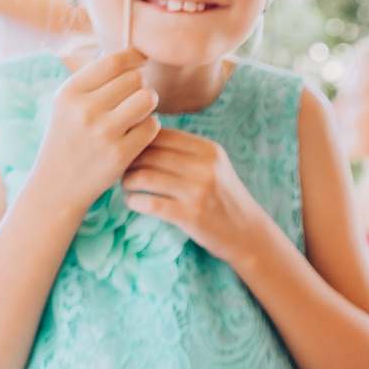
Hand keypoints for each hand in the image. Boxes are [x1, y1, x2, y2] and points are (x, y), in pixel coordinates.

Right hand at [27, 48, 157, 215]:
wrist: (57, 185)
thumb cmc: (67, 138)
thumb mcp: (67, 104)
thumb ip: (94, 80)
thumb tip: (132, 54)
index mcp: (70, 92)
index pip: (114, 61)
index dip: (135, 57)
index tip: (141, 60)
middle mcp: (85, 109)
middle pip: (135, 79)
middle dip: (140, 86)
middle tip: (133, 99)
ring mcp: (103, 132)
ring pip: (148, 99)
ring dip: (148, 104)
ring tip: (137, 114)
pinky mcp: (120, 153)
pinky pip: (152, 126)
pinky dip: (149, 127)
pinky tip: (137, 135)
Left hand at [121, 128, 282, 268]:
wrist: (248, 233)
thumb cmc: (223, 198)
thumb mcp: (214, 166)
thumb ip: (185, 151)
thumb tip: (141, 135)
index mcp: (208, 150)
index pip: (160, 134)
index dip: (137, 140)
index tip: (128, 150)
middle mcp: (204, 167)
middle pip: (149, 154)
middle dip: (128, 160)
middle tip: (121, 169)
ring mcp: (198, 192)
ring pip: (144, 176)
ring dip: (127, 180)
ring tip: (126, 185)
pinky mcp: (190, 216)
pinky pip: (149, 203)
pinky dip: (134, 201)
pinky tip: (134, 202)